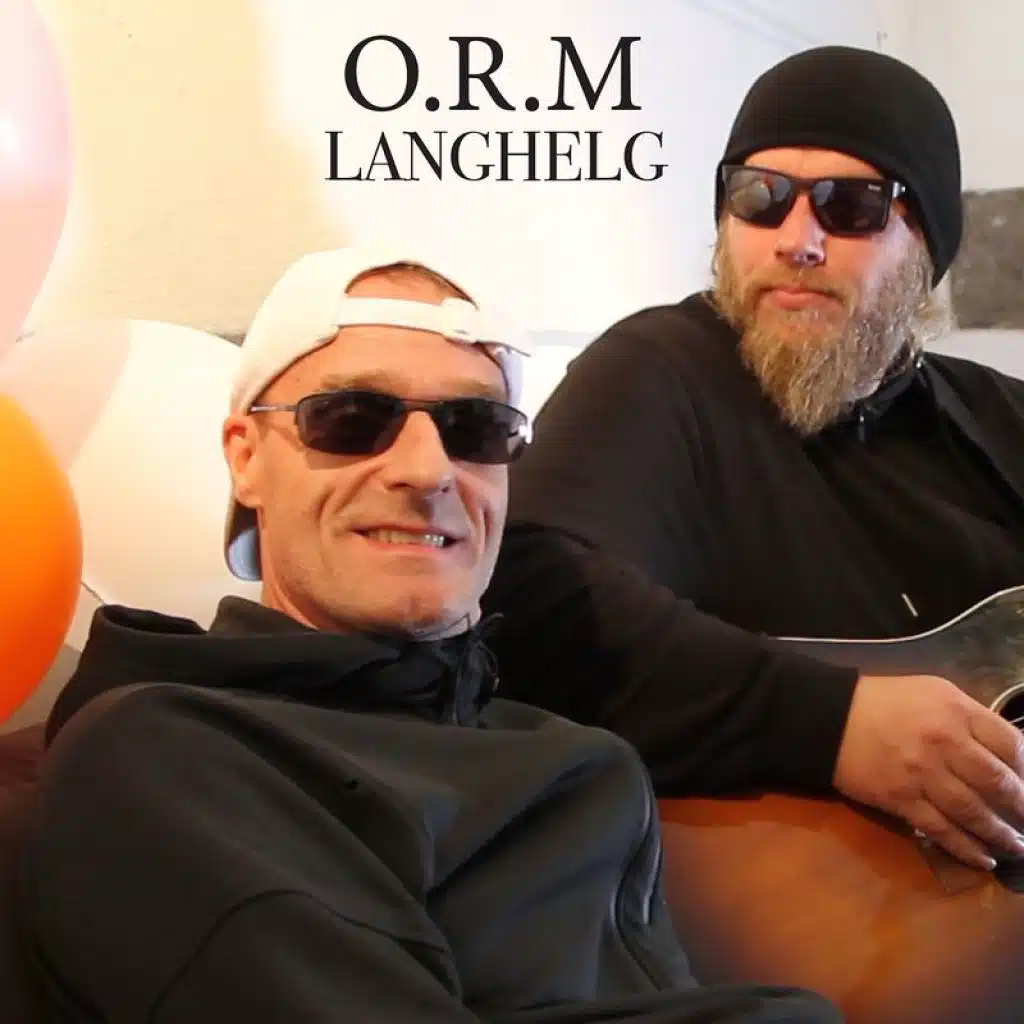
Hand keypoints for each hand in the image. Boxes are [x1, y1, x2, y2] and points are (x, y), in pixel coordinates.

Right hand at [833, 673, 1023, 869]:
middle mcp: (944, 742)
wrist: (830, 718)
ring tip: (1016, 847)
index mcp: (955, 710)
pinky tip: (984, 860)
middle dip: (1022, 807)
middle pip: (998, 782)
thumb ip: (971, 720)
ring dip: (1001, 835)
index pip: (1010, 744)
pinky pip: (941, 829)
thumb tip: (1012, 754)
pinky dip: (966, 849)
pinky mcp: (901, 799)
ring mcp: (922, 774)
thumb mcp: (934, 694)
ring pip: (973, 812)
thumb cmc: (886, 703)